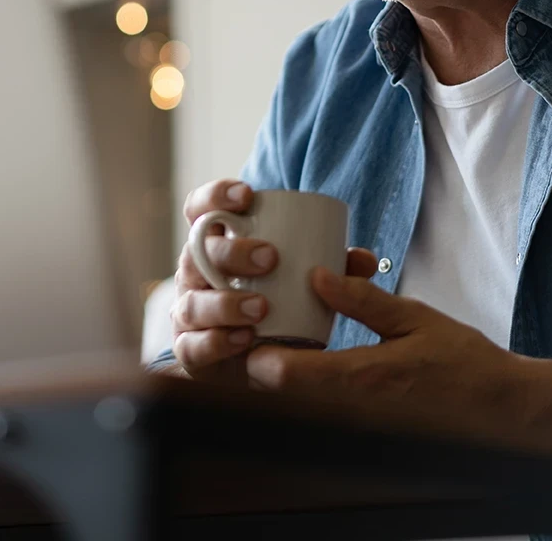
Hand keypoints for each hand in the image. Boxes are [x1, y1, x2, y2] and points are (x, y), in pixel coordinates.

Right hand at [171, 180, 377, 383]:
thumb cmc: (279, 302)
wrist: (258, 356)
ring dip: (225, 303)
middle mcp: (194, 274)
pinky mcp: (190, 350)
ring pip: (192, 302)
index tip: (248, 196)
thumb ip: (334, 269)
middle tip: (271, 258)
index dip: (215, 196)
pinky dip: (216, 342)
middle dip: (232, 252)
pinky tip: (243, 339)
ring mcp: (188, 312)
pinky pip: (190, 347)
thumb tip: (363, 259)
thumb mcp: (305, 280)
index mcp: (214, 244)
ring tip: (261, 307)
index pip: (200, 209)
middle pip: (197, 252)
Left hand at [246, 267, 523, 434]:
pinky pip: (319, 404)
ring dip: (281, 367)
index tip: (249, 321)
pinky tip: (309, 349)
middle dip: (260, 356)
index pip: (285, 375)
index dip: (255, 352)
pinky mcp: (364, 424)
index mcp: (361, 377)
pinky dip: (305, 378)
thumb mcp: (414, 318)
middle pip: (279, 390)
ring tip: (278, 328)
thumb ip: (363, 300)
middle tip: (257, 319)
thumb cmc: (463, 362)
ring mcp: (356, 421)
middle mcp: (351, 407)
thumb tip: (316, 276)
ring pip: (297, 398)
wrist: (503, 411)